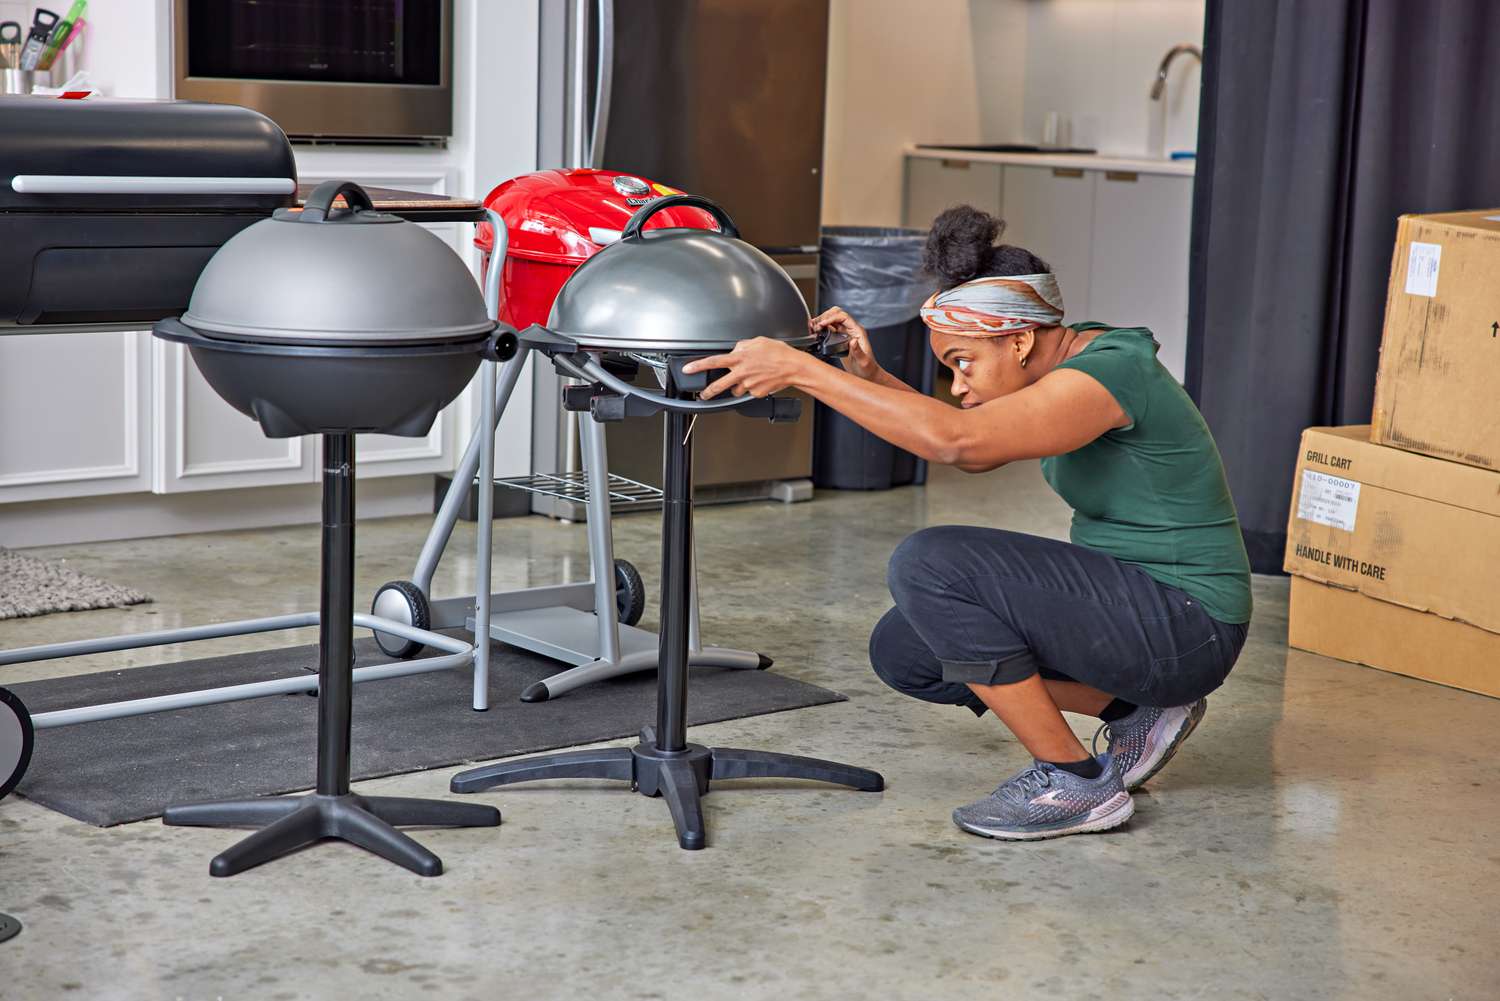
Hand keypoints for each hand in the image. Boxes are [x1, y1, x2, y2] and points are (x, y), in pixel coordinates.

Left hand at [681, 337, 810, 399]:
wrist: (794, 367)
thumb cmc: (779, 353)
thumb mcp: (758, 341)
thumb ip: (743, 346)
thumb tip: (736, 349)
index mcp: (739, 358)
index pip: (713, 362)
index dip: (698, 366)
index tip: (688, 369)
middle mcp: (742, 373)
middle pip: (718, 385)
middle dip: (708, 392)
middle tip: (703, 395)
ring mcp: (749, 385)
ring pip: (736, 389)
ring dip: (738, 386)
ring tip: (749, 378)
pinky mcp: (756, 393)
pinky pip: (749, 392)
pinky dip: (752, 388)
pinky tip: (760, 380)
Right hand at [811, 306, 878, 379]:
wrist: (867, 374)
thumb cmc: (867, 368)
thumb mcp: (864, 361)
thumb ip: (858, 351)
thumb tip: (853, 341)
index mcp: (858, 331)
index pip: (843, 317)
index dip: (831, 318)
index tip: (822, 324)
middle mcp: (851, 330)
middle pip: (837, 314)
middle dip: (825, 316)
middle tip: (817, 326)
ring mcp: (845, 334)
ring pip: (832, 319)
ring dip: (822, 321)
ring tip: (814, 329)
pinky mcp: (839, 339)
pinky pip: (830, 328)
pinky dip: (822, 328)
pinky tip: (817, 333)